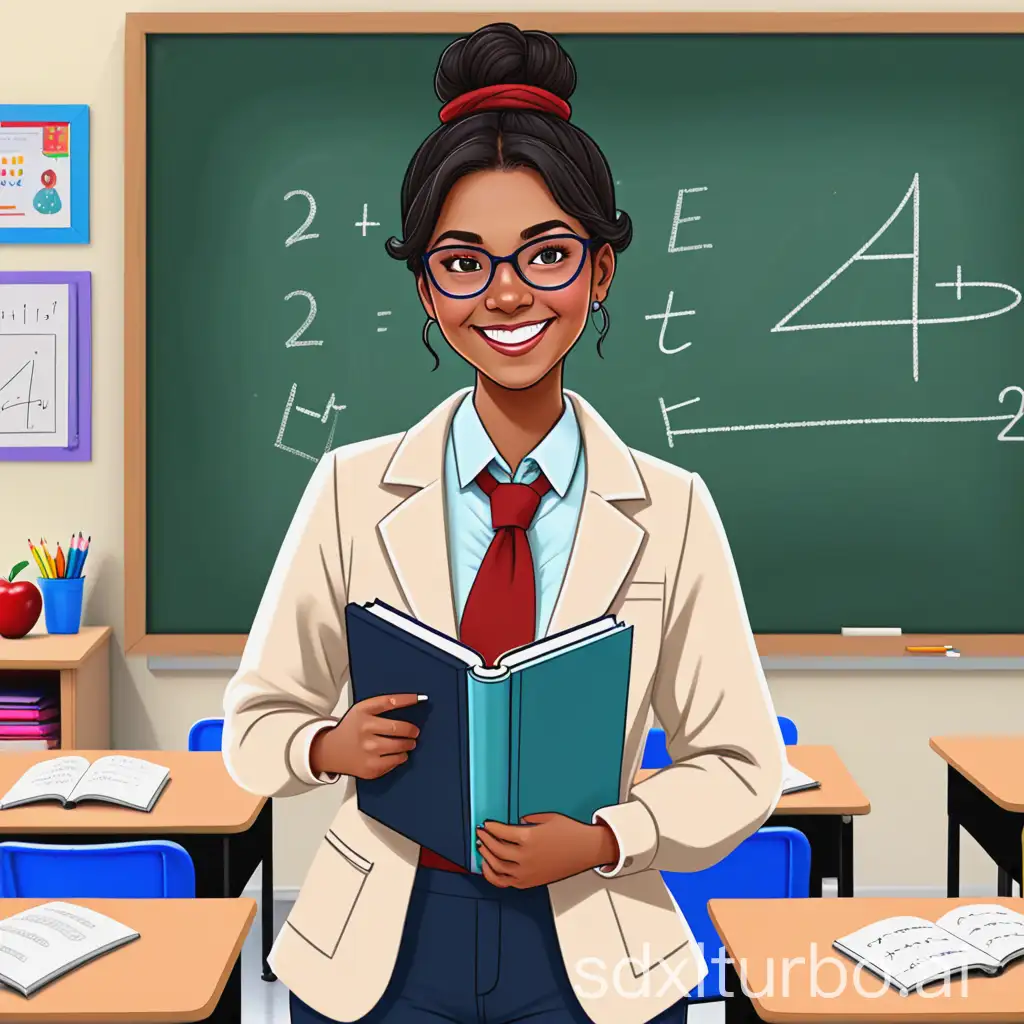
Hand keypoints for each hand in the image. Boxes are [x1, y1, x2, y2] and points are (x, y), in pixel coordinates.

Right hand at [309, 693, 420, 779]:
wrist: (331, 752)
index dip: (407, 699)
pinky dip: (400, 757)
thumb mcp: (361, 710)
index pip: (389, 702)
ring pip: (400, 748)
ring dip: (408, 745)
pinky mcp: (371, 768)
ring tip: (408, 743)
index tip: (420, 698)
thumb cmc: (351, 728)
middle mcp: (365, 732)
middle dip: (411, 731)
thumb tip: (413, 699)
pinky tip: (396, 754)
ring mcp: (368, 752)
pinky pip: (395, 762)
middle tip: (414, 732)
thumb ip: (384, 703)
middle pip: (399, 729)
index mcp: (363, 714)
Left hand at [475, 812, 618, 887]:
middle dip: (485, 839)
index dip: (490, 827)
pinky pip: (504, 882)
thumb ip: (529, 818)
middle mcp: (525, 857)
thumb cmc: (572, 834)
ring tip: (482, 848)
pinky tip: (488, 867)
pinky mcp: (530, 882)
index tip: (486, 824)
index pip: (500, 832)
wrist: (587, 850)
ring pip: (497, 866)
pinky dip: (492, 875)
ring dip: (486, 856)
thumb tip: (517, 821)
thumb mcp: (548, 818)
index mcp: (529, 838)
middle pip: (496, 849)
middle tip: (481, 833)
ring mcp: (526, 872)